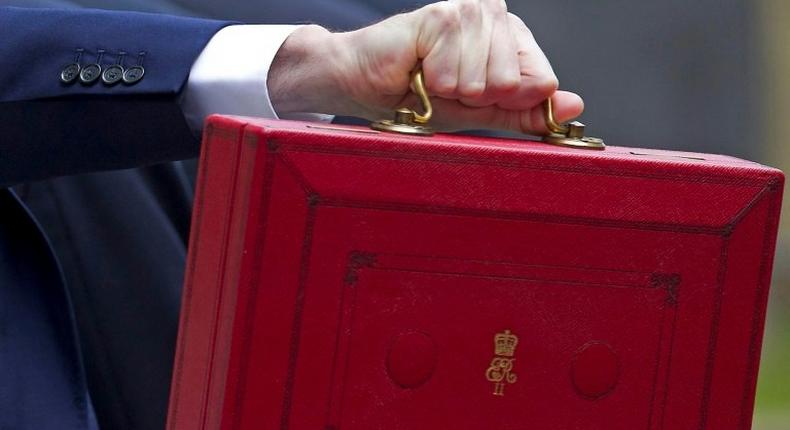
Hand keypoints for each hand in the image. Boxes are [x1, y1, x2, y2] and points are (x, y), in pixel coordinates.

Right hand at [268, 0, 583, 133]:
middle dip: (476, 97)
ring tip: (429, 77)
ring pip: (487, 80)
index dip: (508, 101)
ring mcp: (469, 11)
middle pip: (516, 82)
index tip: (475, 95)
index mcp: (509, 36)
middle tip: (446, 86)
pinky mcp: (442, 15)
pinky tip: (417, 67)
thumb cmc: (417, 95)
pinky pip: (456, 71)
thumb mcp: (480, 112)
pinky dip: (431, 82)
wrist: (363, 84)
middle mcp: (495, 16)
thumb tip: (575, 108)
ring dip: (450, 91)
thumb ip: (525, 111)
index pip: (543, 79)